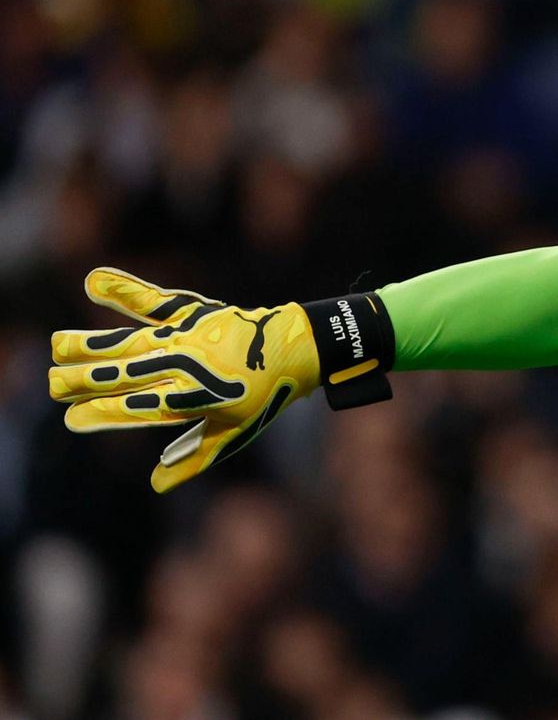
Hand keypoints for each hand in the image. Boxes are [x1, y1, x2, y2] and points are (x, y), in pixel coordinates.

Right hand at [48, 268, 319, 491]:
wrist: (296, 348)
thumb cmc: (264, 396)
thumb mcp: (234, 432)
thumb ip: (194, 457)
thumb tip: (156, 484)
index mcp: (197, 398)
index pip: (140, 408)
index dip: (104, 414)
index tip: (72, 419)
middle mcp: (189, 366)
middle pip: (127, 374)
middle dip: (85, 379)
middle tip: (52, 384)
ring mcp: (189, 337)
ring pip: (132, 341)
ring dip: (92, 343)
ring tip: (56, 345)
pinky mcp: (194, 312)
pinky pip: (155, 301)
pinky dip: (126, 290)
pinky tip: (94, 281)